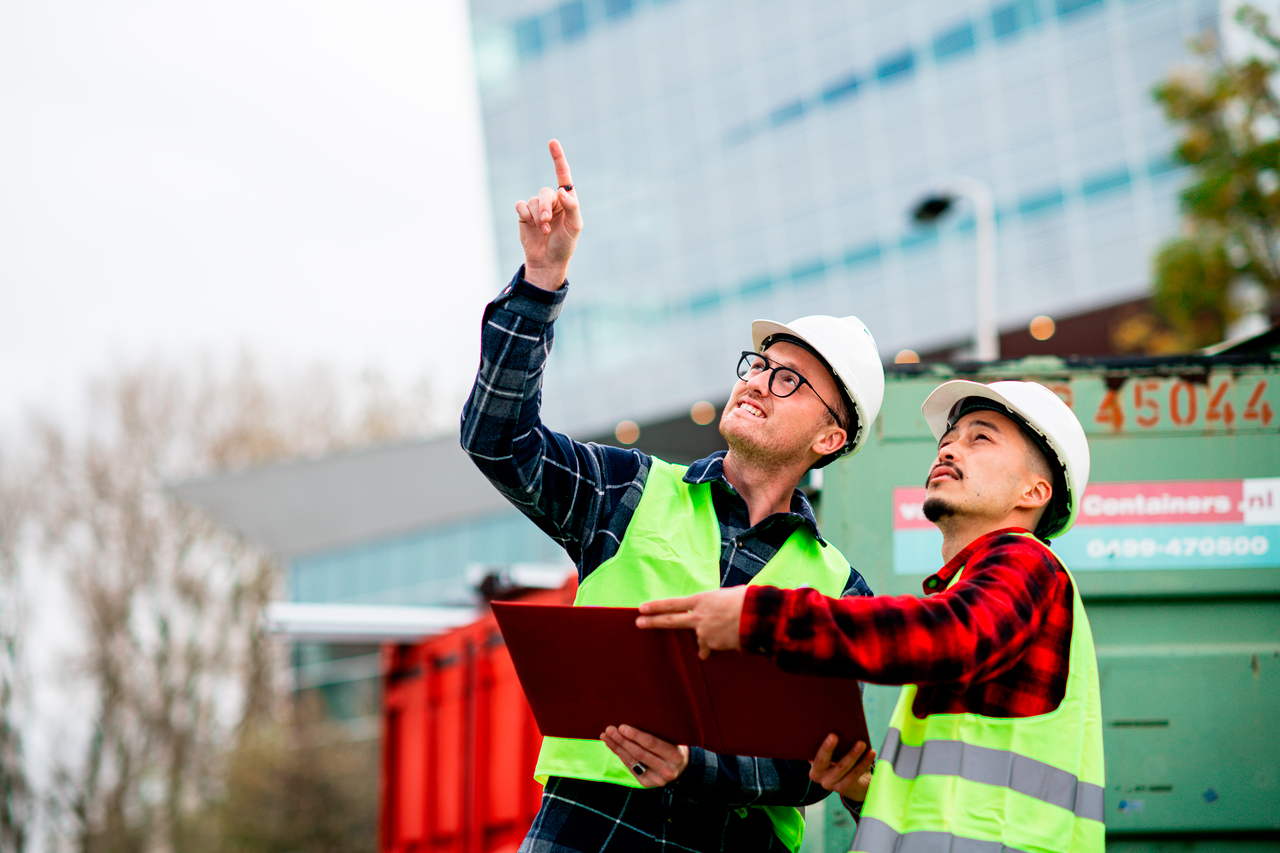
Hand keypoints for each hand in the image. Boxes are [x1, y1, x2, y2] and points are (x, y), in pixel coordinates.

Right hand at [515, 139, 581, 290]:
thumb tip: (562, 190)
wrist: (548, 261)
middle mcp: (552, 201)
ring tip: (543, 230)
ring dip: (537, 215)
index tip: (552, 142)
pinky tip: (530, 224)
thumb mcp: (575, 226)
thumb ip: (572, 206)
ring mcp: (537, 207)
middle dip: (545, 207)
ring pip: (533, 200)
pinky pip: (521, 205)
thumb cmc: (565, 244)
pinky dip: (526, 214)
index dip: (558, 158)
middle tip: (547, 223)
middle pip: (545, 192)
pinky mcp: (524, 214)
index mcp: (567, 200)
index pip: (563, 175)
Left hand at [600, 724, 689, 787]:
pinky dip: (620, 755)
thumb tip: (637, 717)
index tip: (622, 726)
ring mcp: (656, 779)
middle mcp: (667, 770)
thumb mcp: (675, 737)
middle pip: (639, 753)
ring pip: (632, 761)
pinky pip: (630, 767)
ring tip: (606, 736)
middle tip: (609, 730)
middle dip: (622, 741)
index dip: (635, 735)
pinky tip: (613, 745)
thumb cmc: (676, 745)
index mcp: (675, 756)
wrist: (682, 766)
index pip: (651, 744)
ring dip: (617, 747)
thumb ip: (660, 730)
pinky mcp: (647, 783)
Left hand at [636, 587, 746, 658]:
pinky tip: (733, 637)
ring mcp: (704, 632)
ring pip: (700, 639)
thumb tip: (711, 614)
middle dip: (653, 622)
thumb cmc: (746, 601)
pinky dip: (721, 644)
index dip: (657, 606)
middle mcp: (699, 616)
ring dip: (708, 638)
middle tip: (638, 623)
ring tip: (725, 629)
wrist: (758, 617)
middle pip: (671, 620)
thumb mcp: (726, 596)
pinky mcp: (713, 645)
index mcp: (702, 600)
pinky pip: (713, 647)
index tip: (642, 607)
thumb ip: (713, 605)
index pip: (673, 603)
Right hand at [808, 734, 875, 801]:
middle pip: (823, 761)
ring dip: (852, 754)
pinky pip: (855, 773)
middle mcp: (818, 777)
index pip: (814, 754)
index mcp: (813, 765)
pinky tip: (871, 752)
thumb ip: (831, 743)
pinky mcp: (846, 788)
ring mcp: (831, 784)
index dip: (820, 745)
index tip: (827, 735)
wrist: (853, 785)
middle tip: (834, 735)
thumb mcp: (833, 754)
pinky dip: (864, 762)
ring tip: (861, 743)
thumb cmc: (840, 761)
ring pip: (842, 767)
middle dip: (828, 748)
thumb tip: (839, 726)